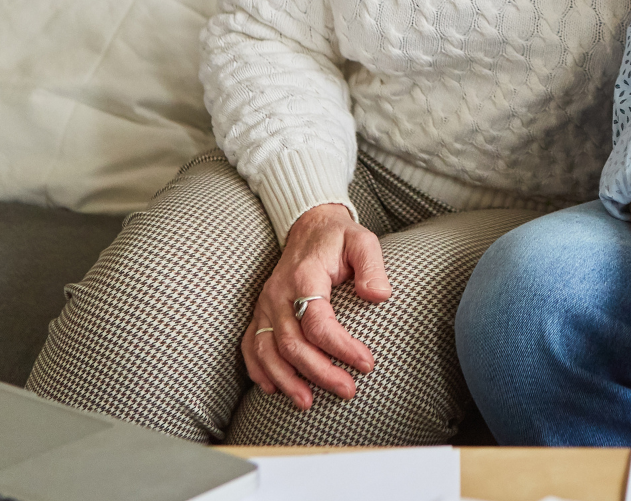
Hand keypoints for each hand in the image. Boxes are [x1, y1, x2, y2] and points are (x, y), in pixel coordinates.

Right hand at [241, 203, 390, 408]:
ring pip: (267, 350)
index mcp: (304, 276)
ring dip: (286, 380)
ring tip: (307, 402)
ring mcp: (265, 305)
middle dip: (319, 372)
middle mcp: (278, 294)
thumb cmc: (338, 238)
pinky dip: (259, 370)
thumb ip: (372, 265)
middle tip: (348, 390)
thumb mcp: (362, 240)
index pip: (318, 322)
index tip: (367, 363)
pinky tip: (274, 388)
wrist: (309, 227)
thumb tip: (378, 295)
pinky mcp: (261, 313)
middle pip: (292, 343)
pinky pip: (251, 345)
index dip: (341, 347)